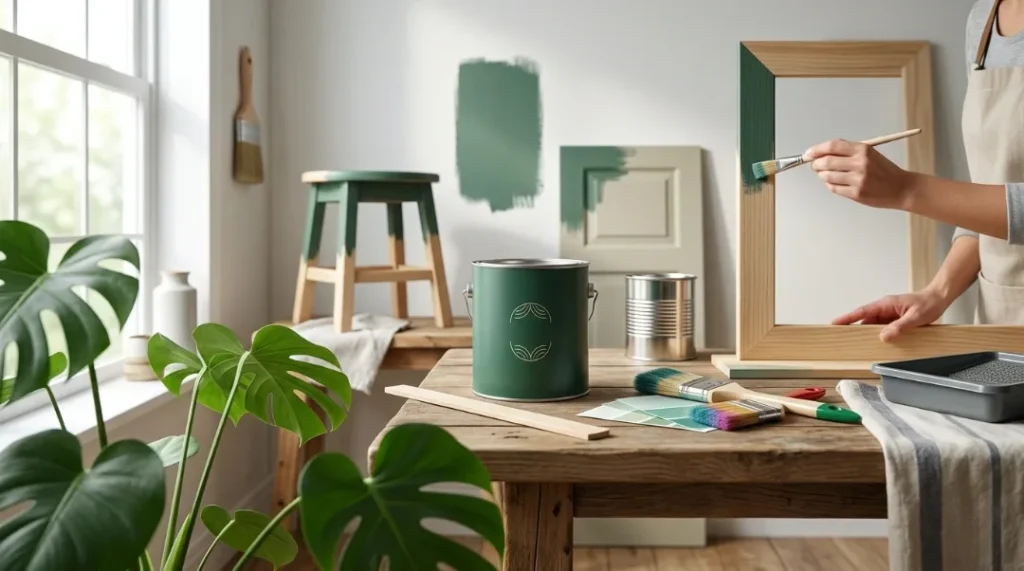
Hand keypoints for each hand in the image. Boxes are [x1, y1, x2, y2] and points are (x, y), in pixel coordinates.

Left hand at [804, 139, 918, 209]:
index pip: (833, 146)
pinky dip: (830, 184)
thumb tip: (821, 153)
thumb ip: (848, 152)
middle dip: (816, 164)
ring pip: (827, 176)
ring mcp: (858, 179)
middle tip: (814, 165)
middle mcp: (860, 163)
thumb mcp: (869, 154)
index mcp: (863, 150)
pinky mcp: (857, 193)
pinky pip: (834, 188)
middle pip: (826, 161)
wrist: (901, 188)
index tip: (808, 154)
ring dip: (822, 175)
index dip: (817, 150)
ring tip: (825, 174)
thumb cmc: (884, 170)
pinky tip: (835, 182)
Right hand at [832, 288, 949, 341]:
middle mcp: (884, 308)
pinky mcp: (894, 320)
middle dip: (853, 328)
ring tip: (858, 344)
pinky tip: (878, 343)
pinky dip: (878, 335)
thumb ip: (900, 327)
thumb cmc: (928, 303)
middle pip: (864, 319)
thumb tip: (883, 336)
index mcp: (885, 304)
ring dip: (867, 333)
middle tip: (842, 338)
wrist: (939, 298)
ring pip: (873, 325)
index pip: (862, 311)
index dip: (848, 318)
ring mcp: (889, 314)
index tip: (835, 323)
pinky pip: (882, 328)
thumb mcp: (915, 316)